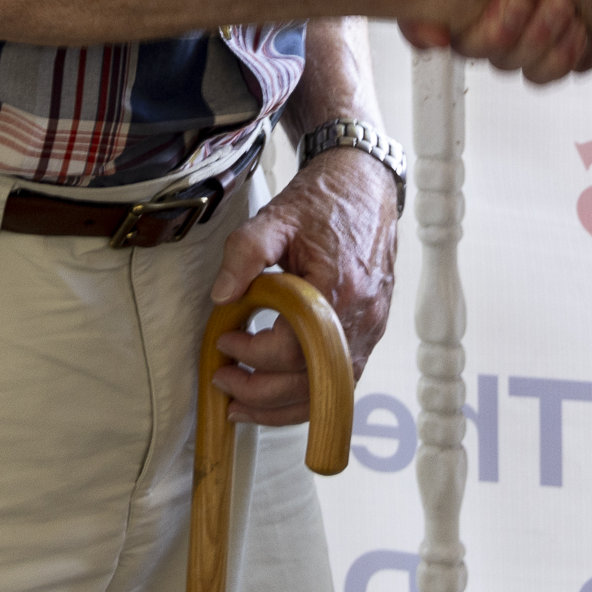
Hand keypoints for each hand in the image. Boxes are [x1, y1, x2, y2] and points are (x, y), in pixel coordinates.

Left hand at [206, 149, 401, 425]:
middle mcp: (361, 316)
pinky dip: (308, 395)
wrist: (365, 184)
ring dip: (283, 406)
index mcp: (338, 288)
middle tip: (223, 381)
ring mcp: (371, 327)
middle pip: (310, 380)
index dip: (253, 354)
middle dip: (260, 391)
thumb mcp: (276, 217)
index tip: (223, 344)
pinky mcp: (371, 331)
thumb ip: (245, 253)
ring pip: (329, 390)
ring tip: (243, 406)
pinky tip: (278, 397)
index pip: (293, 347)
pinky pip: (342, 379)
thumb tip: (220, 297)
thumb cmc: (323, 201)